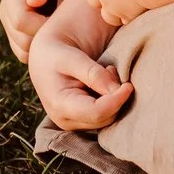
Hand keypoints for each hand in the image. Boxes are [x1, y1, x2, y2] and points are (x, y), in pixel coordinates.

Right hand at [0, 0, 61, 62]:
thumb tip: (34, 1)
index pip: (20, 21)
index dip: (41, 25)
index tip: (62, 21)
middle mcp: (6, 14)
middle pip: (21, 40)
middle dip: (44, 39)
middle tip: (66, 34)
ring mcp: (10, 27)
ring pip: (22, 51)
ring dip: (42, 49)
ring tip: (62, 39)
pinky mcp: (18, 36)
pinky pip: (26, 54)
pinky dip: (41, 52)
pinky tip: (57, 43)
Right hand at [28, 8, 131, 130]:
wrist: (44, 53)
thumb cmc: (55, 51)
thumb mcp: (71, 57)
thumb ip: (93, 73)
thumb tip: (116, 89)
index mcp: (60, 106)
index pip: (97, 113)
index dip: (116, 101)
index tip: (128, 86)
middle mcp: (66, 120)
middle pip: (105, 118)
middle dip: (115, 96)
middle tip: (110, 69)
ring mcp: (75, 122)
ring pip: (108, 118)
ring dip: (113, 97)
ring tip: (105, 72)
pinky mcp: (82, 119)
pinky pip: (105, 115)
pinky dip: (111, 99)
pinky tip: (104, 81)